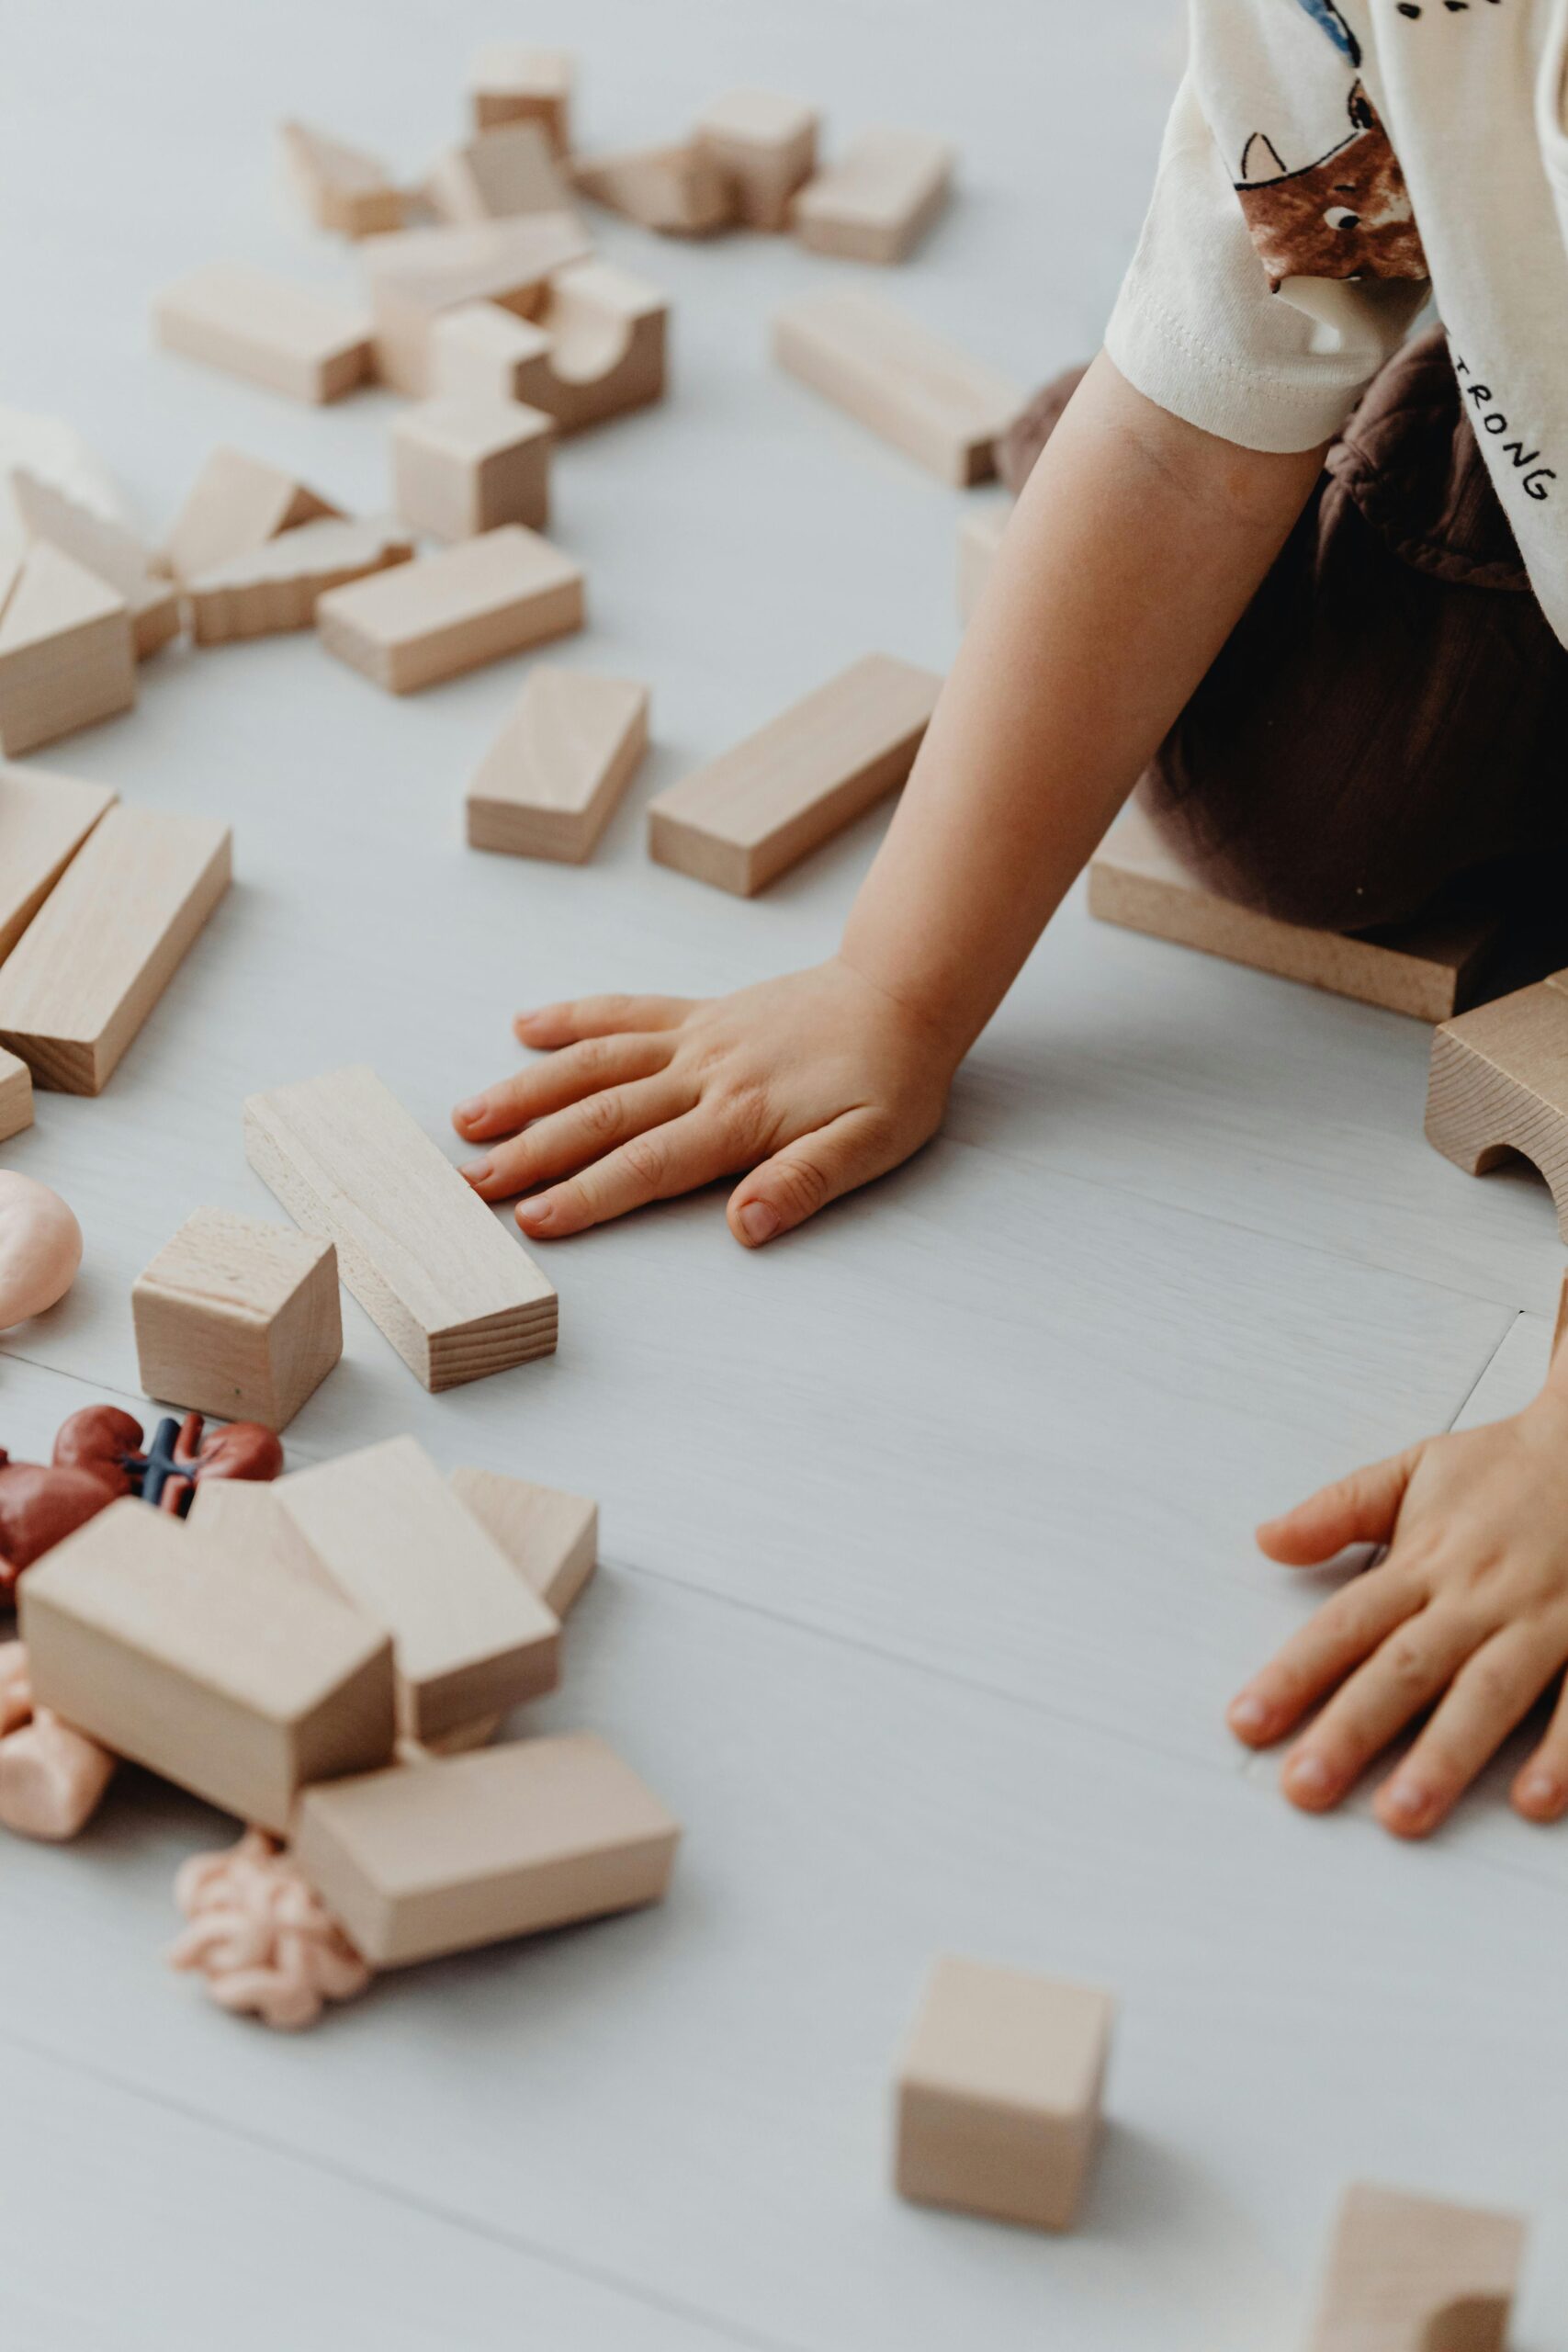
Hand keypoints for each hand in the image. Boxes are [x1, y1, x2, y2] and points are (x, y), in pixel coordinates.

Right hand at [451, 957, 958, 1244]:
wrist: (903, 992)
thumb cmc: (892, 1077)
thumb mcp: (873, 1143)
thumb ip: (807, 1182)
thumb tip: (745, 1226)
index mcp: (742, 1116)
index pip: (648, 1164)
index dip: (587, 1194)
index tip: (533, 1219)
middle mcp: (705, 1073)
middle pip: (602, 1116)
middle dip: (531, 1153)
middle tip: (470, 1183)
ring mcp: (695, 1038)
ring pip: (594, 1062)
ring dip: (528, 1089)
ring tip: (469, 1118)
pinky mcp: (697, 1014)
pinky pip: (624, 1011)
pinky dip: (572, 1017)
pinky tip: (524, 1027)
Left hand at [1227, 1387, 1567, 1836]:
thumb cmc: (1508, 1469)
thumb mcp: (1415, 1470)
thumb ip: (1339, 1509)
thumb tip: (1266, 1538)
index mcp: (1424, 1562)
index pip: (1346, 1624)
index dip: (1294, 1675)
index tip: (1247, 1723)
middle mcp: (1477, 1597)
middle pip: (1405, 1669)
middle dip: (1352, 1730)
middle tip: (1305, 1787)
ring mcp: (1542, 1620)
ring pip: (1486, 1694)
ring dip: (1445, 1755)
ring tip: (1402, 1812)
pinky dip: (1561, 1749)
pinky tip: (1531, 1799)